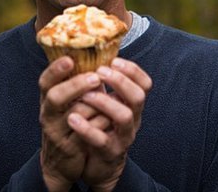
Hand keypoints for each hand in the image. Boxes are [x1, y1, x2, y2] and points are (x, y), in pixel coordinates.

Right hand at [38, 56, 106, 190]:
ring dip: (93, 104)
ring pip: (74, 115)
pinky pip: (86, 134)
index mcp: (48, 98)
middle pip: (55, 96)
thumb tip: (97, 54)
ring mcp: (57, 132)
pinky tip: (110, 116)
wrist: (62, 161)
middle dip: (76, 85)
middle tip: (95, 77)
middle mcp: (48, 114)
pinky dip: (99, 123)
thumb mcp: (66, 102)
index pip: (45, 81)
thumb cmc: (69, 122)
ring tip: (108, 96)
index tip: (69, 59)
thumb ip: (75, 82)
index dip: (55, 70)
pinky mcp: (70, 148)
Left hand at [68, 58, 152, 191]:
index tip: (115, 59)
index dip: (133, 70)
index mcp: (131, 105)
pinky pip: (101, 140)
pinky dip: (87, 128)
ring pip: (123, 116)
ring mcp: (123, 137)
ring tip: (86, 95)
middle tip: (100, 71)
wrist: (94, 165)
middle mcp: (132, 119)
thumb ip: (102, 84)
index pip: (144, 84)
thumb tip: (90, 52)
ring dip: (104, 101)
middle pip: (137, 96)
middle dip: (120, 81)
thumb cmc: (98, 127)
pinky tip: (73, 118)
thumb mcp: (105, 104)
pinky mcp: (109, 153)